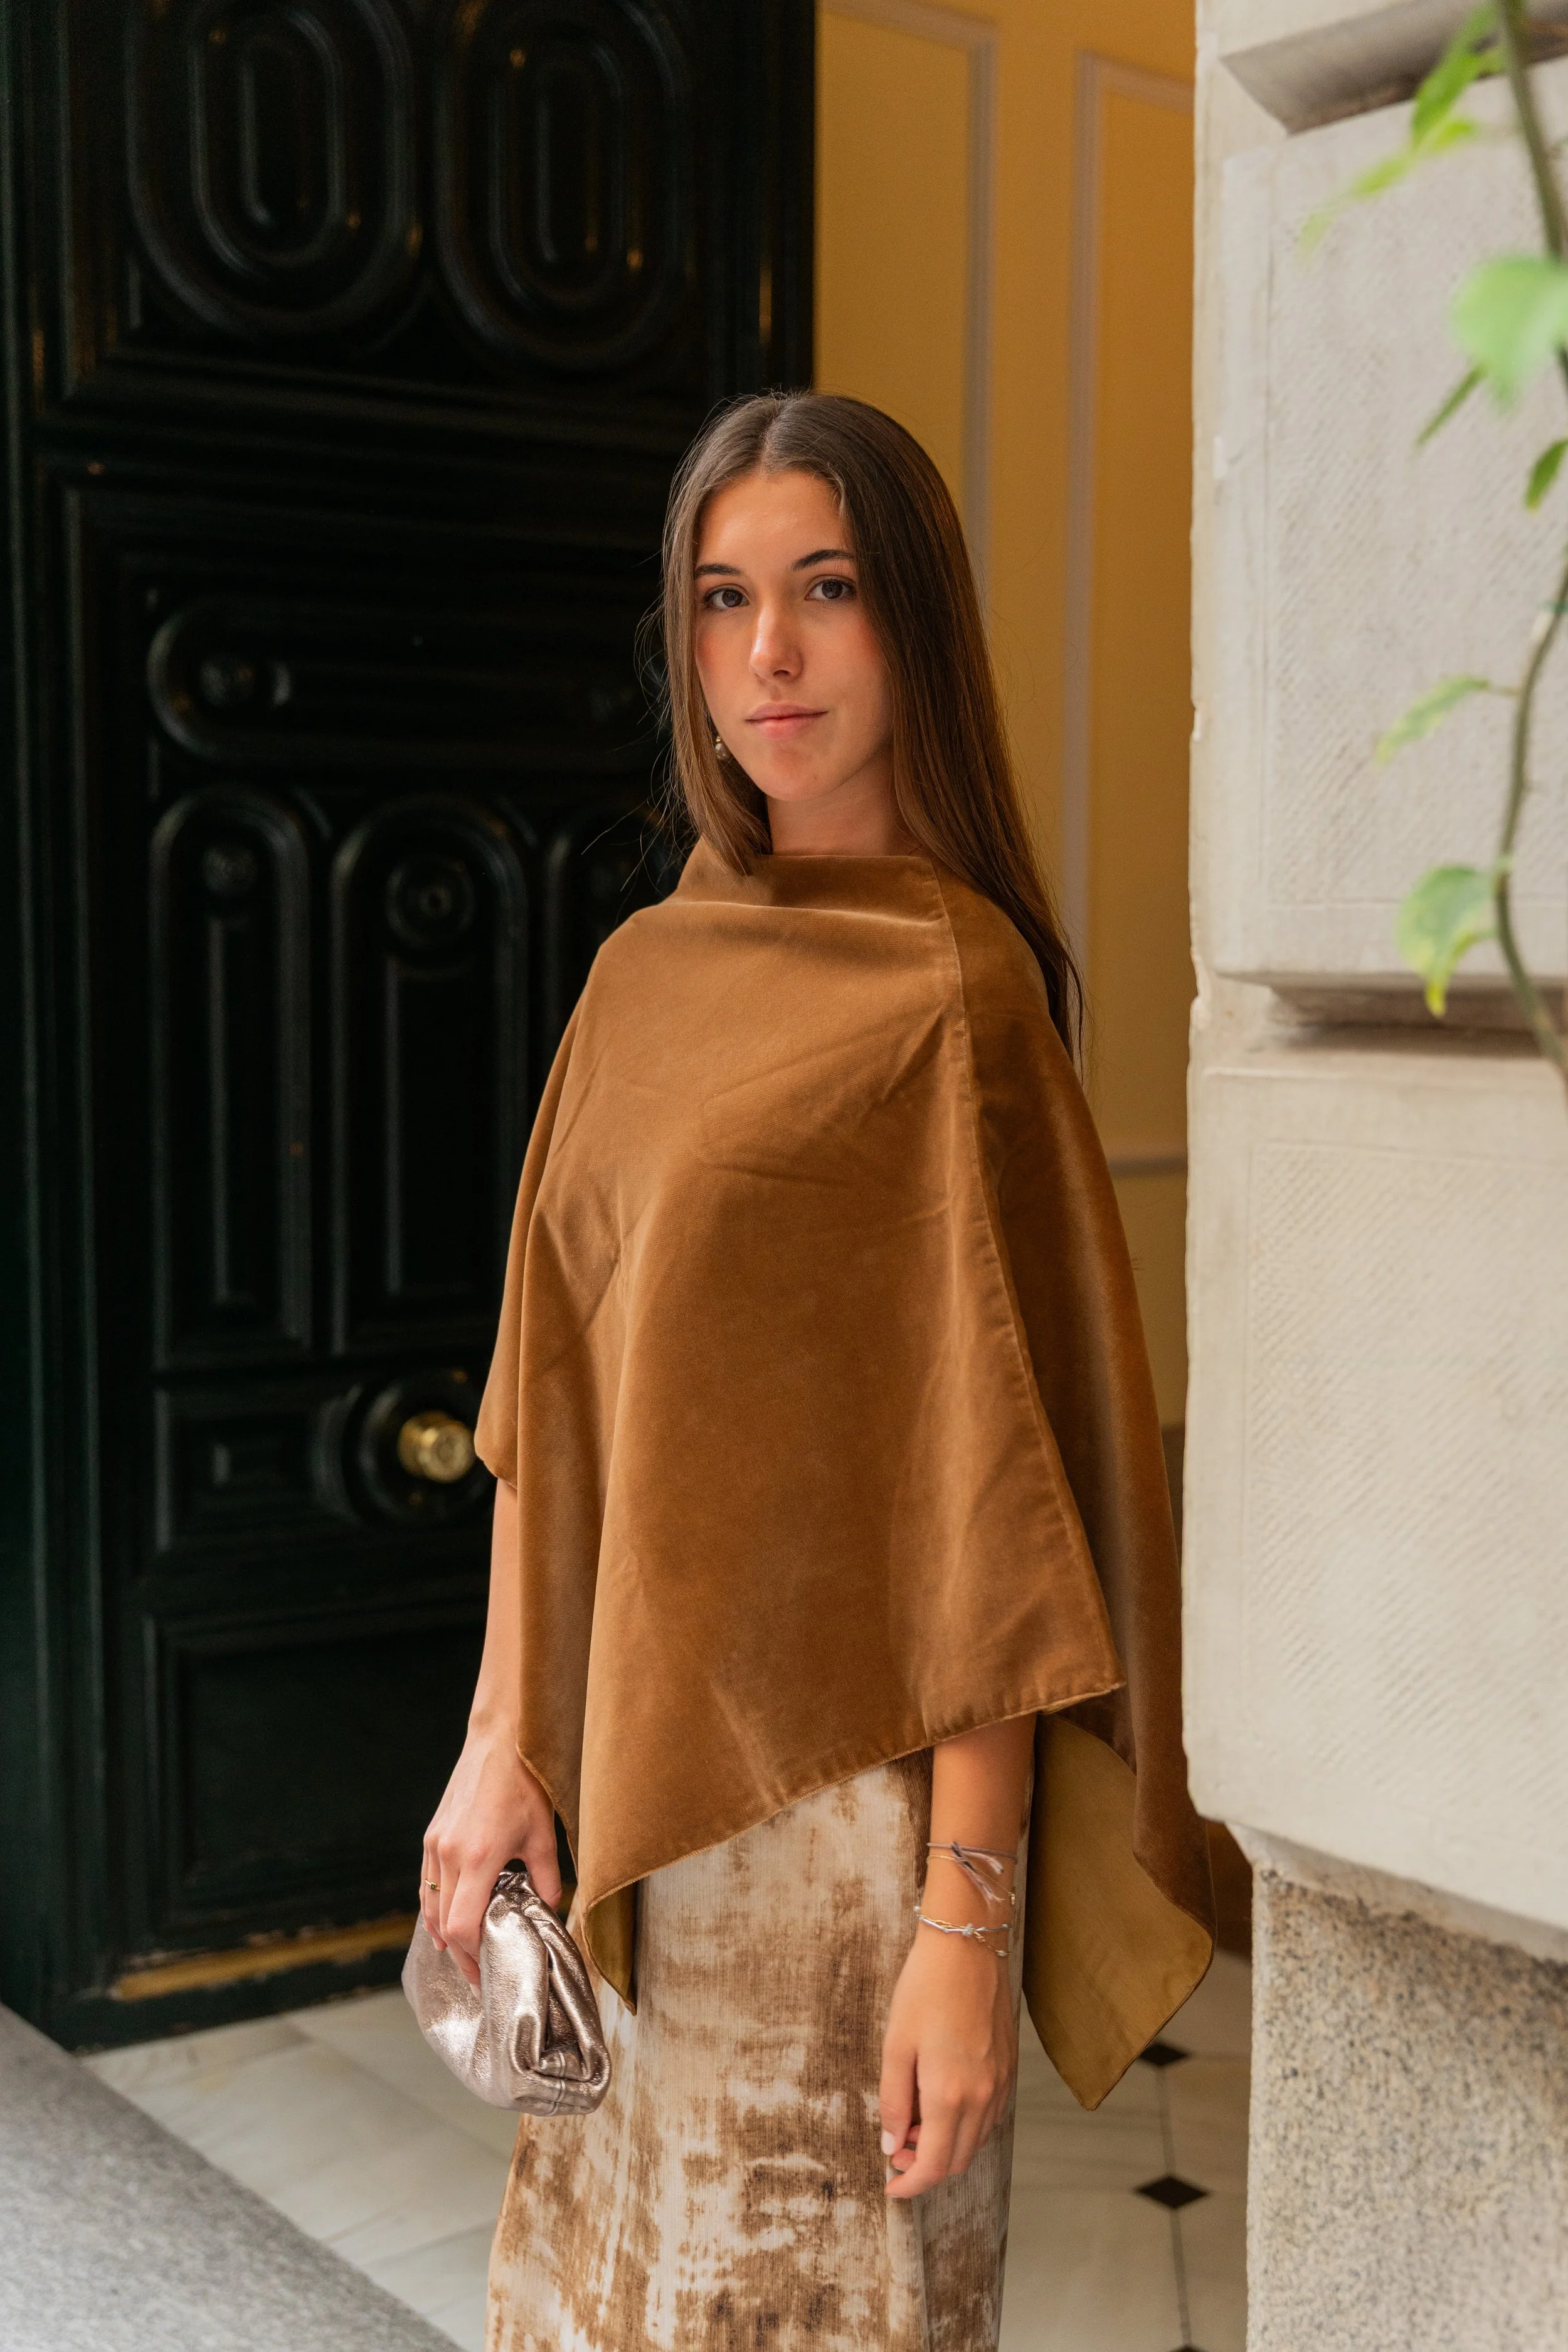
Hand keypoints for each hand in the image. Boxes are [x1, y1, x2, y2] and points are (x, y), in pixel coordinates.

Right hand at [421, 1728, 560, 1987]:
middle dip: (462, 1955)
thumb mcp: (543, 1834)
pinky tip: (442, 1926)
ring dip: (444, 1936)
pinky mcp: (431, 1836)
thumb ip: (546, 1879)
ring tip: (465, 1956)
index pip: (463, 1926)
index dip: (474, 1955)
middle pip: (444, 1925)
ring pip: (430, 1907)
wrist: (499, 1740)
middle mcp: (449, 1854)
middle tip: (481, 1975)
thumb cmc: (524, 1783)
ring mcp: (435, 1845)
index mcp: (478, 1857)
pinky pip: (426, 1885)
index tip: (490, 1971)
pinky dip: (434, 1910)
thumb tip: (552, 1911)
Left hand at [879, 1928, 1016, 2198]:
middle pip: (957, 2161)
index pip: (933, 2166)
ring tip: (915, 2119)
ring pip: (976, 2142)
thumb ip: (893, 2101)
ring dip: (946, 2146)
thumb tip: (891, 2145)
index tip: (890, 2186)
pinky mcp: (1008, 2069)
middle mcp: (982, 2098)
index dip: (910, 2185)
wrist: (966, 1947)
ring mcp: (1000, 2084)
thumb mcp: (895, 2044)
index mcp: (949, 2096)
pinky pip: (989, 2117)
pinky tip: (942, 2102)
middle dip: (925, 2166)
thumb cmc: (924, 1990)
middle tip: (897, 2146)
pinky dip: (966, 2125)